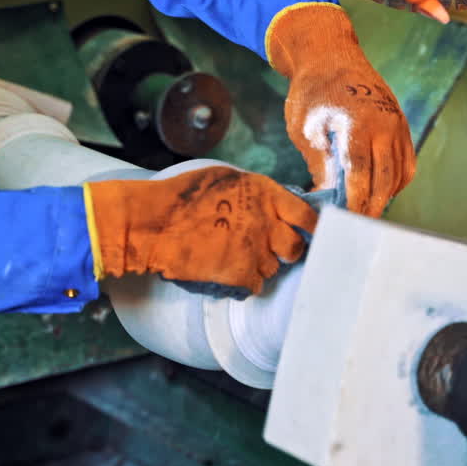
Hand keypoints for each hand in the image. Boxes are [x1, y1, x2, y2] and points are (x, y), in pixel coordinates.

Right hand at [84, 166, 317, 294]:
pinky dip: (241, 282)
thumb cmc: (181, 197)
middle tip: (270, 251)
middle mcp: (267, 222)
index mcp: (265, 194)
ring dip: (258, 266)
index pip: (306, 215)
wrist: (153, 224)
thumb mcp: (225, 179)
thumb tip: (271, 204)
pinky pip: (254, 285)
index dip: (312, 228)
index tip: (313, 235)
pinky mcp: (242, 275)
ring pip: (272, 268)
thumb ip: (253, 193)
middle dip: (286, 251)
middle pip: (295, 247)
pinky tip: (223, 271)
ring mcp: (256, 251)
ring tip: (231, 257)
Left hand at [267, 3, 415, 216]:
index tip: (344, 224)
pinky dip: (396, 182)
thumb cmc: (312, 92)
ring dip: (385, 197)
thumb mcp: (305, 129)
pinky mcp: (401, 124)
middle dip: (372, 208)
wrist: (331, 54)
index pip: (360, 176)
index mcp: (357, 124)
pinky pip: (406, 162)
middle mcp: (383, 124)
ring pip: (399, 174)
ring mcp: (397, 124)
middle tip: (357, 230)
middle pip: (385, 180)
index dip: (354, 203)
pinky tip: (380, 192)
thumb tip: (327, 198)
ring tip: (367, 215)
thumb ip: (319, 164)